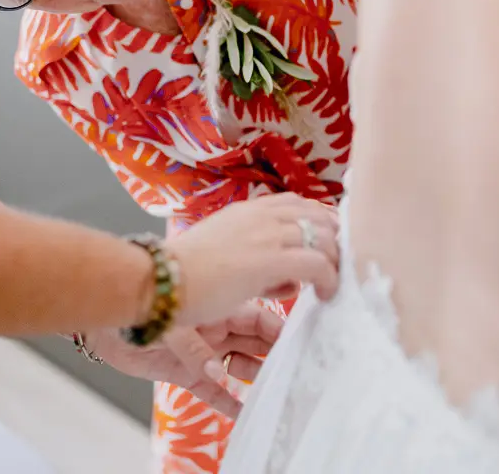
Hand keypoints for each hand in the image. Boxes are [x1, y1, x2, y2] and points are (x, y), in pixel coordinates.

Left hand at [86, 303, 282, 417]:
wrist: (105, 321)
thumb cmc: (140, 309)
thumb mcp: (173, 323)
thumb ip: (196, 350)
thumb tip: (218, 375)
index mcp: (219, 308)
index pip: (260, 321)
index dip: (279, 333)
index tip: (300, 345)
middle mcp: (217, 330)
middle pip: (256, 345)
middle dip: (275, 357)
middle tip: (296, 373)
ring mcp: (204, 353)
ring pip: (240, 368)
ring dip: (256, 380)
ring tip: (275, 395)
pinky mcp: (187, 375)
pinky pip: (215, 393)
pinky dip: (230, 404)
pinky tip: (245, 416)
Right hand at [166, 193, 339, 326]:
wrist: (161, 280)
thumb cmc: (183, 274)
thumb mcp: (222, 251)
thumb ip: (254, 255)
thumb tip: (284, 277)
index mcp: (247, 210)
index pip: (298, 203)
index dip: (319, 222)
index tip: (327, 244)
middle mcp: (261, 215)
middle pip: (318, 217)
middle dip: (334, 241)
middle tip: (337, 267)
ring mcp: (267, 234)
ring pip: (324, 238)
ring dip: (334, 262)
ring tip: (331, 284)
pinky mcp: (271, 259)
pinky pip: (318, 263)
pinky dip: (329, 278)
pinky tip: (324, 295)